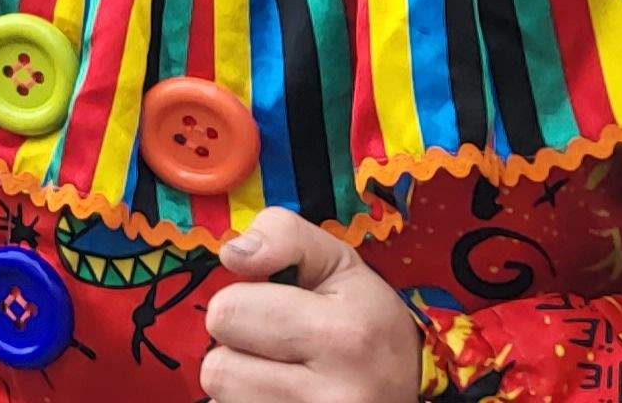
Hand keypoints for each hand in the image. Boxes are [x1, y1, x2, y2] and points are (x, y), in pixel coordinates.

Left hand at [201, 210, 419, 402]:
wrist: (404, 389)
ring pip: (223, 400)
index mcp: (344, 335)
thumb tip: (231, 253)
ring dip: (241, 382)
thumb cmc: (366, 321)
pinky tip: (280, 394)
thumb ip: (283, 235)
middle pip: (218, 369)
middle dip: (238, 348)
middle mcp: (334, 396)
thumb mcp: (337, 262)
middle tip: (276, 345)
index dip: (241, 304)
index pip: (228, 314)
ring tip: (281, 373)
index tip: (274, 308)